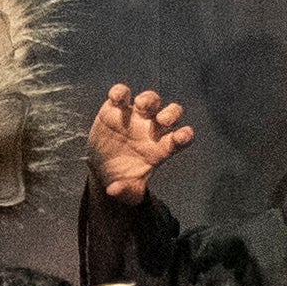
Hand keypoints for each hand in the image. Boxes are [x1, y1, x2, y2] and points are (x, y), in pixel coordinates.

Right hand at [88, 83, 193, 205]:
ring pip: (151, 100)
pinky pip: (122, 94)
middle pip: (172, 113)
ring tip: (141, 106)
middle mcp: (153, 128)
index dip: (185, 135)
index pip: (182, 138)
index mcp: (162, 147)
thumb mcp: (128, 191)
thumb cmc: (122, 178)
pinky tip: (116, 98)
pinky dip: (120, 92)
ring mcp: (135, 116)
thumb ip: (126, 192)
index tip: (181, 137)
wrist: (102, 168)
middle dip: (171, 114)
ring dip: (149, 99)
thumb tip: (114, 191)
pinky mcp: (115, 109)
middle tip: (162, 120)